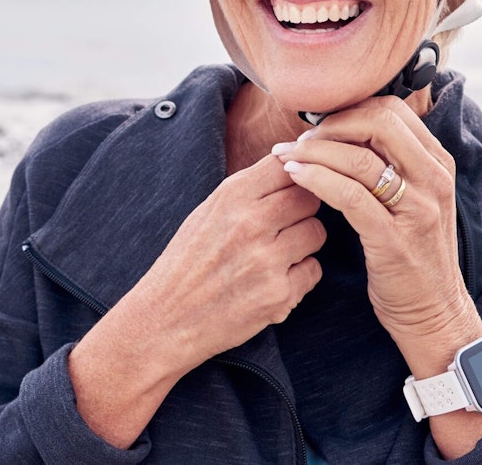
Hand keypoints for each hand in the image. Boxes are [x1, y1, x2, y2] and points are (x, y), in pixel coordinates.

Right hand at [68, 154, 324, 446]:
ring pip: (317, 232)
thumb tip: (292, 162)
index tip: (290, 186)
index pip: (287, 164)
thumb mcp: (208, 212)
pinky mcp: (279, 294)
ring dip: (303, 243)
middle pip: (310, 196)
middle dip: (302, 209)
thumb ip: (249, 189)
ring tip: (275, 254)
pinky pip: (313, 270)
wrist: (165, 319)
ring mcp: (267, 260)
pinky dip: (299, 276)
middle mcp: (251, 223)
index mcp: (231, 197)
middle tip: (283, 224)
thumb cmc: (187, 262)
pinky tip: (272, 280)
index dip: (296, 174)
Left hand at [273, 97, 478, 364]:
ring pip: (359, 158)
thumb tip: (345, 128)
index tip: (317, 125)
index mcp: (438, 163)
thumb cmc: (411, 253)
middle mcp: (434, 180)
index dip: (348, 110)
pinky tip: (295, 177)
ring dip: (314, 152)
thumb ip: (391, 164)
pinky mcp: (395, 239)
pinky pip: (350, 196)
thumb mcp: (413, 199)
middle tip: (300, 140)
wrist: (434, 313)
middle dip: (330, 125)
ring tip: (285, 156)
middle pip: (378, 122)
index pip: (392, 111)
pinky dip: (316, 179)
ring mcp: (418, 209)